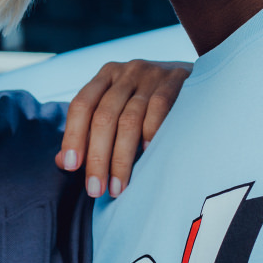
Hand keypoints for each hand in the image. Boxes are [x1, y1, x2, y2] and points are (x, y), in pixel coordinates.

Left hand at [57, 59, 191, 198]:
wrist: (201, 80)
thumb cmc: (150, 104)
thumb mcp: (119, 110)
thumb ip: (90, 134)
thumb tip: (61, 162)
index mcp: (106, 76)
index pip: (81, 104)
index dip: (72, 136)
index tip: (70, 166)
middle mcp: (127, 72)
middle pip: (104, 116)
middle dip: (97, 157)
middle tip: (95, 190)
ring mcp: (152, 74)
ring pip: (129, 119)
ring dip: (122, 158)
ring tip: (119, 188)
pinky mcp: (177, 80)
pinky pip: (160, 108)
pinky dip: (150, 133)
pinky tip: (147, 156)